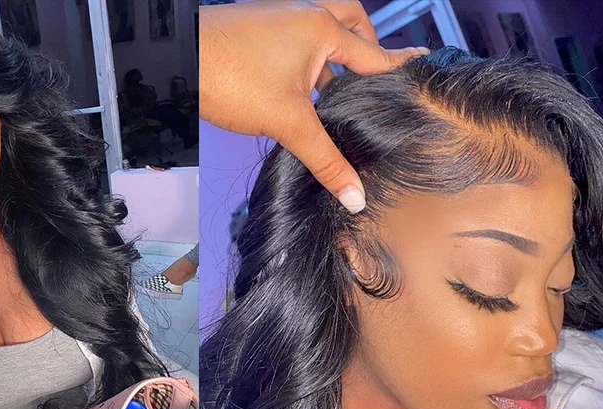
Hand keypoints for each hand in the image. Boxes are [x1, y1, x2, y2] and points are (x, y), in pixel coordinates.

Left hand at [199, 0, 427, 210]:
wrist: (176, 61)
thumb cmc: (230, 78)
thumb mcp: (287, 122)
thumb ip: (325, 158)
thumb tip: (355, 195)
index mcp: (322, 27)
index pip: (374, 54)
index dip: (400, 66)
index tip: (425, 63)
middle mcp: (306, 12)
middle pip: (351, 25)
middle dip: (363, 50)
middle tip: (370, 80)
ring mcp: (280, 16)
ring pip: (321, 31)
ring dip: (331, 58)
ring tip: (334, 94)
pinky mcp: (258, 28)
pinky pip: (297, 38)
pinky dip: (306, 60)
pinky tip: (297, 90)